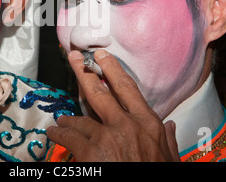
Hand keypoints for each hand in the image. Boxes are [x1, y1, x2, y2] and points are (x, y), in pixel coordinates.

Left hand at [46, 49, 179, 161]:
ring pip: (81, 118)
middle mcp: (127, 125)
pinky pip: (69, 136)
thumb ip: (169, 141)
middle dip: (85, 72)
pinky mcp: (91, 152)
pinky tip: (54, 132)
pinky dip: (59, 133)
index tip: (102, 56)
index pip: (128, 89)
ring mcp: (108, 137)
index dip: (113, 69)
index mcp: (148, 124)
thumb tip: (169, 125)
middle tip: (74, 58)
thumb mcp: (170, 160)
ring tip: (61, 120)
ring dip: (68, 118)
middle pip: (101, 92)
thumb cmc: (157, 177)